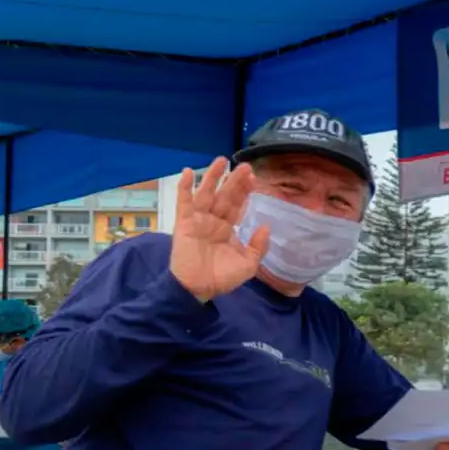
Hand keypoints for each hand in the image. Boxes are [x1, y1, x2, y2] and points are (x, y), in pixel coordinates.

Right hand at [170, 157, 270, 302]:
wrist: (198, 289)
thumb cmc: (222, 278)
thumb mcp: (247, 264)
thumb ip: (258, 246)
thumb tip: (265, 226)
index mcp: (228, 228)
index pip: (238, 204)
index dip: (245, 191)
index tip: (254, 177)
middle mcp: (214, 220)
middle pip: (225, 195)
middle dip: (234, 181)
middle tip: (244, 166)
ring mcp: (198, 220)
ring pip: (206, 193)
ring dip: (212, 177)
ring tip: (220, 160)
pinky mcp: (183, 223)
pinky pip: (184, 202)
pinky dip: (184, 187)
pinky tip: (187, 172)